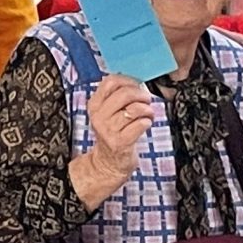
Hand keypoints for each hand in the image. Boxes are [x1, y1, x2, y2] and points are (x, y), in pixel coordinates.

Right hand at [75, 74, 155, 195]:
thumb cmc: (113, 133)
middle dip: (141, 95)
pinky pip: (140, 124)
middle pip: (124, 94)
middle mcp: (99, 116)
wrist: (108, 162)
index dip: (128, 80)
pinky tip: (145, 124)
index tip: (137, 85)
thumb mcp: (108, 112)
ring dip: (147, 110)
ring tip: (148, 114)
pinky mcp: (120, 142)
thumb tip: (136, 80)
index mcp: (94, 105)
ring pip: (135, 109)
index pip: (111, 82)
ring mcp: (108, 130)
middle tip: (147, 100)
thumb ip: (117, 96)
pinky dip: (147, 122)